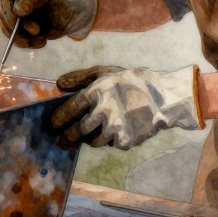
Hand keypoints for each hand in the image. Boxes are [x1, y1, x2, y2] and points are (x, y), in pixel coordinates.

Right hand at [0, 0, 97, 48]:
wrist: (72, 16)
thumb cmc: (62, 1)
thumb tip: (17, 9)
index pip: (6, 0)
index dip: (9, 11)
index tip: (18, 21)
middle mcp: (15, 2)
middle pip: (4, 17)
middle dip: (17, 28)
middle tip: (35, 31)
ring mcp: (17, 17)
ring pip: (9, 31)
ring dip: (23, 38)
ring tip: (41, 39)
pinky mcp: (22, 30)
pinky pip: (18, 40)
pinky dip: (29, 43)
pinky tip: (42, 41)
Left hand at [51, 65, 202, 149]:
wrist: (164, 98)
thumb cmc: (131, 82)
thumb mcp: (106, 72)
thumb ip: (80, 77)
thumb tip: (58, 84)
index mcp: (97, 91)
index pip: (70, 109)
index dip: (59, 118)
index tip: (53, 124)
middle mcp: (104, 110)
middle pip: (78, 130)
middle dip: (67, 137)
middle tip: (61, 141)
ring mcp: (116, 127)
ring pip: (93, 141)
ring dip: (88, 140)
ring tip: (87, 137)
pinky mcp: (126, 140)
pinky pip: (111, 144)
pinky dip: (109, 140)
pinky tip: (113, 132)